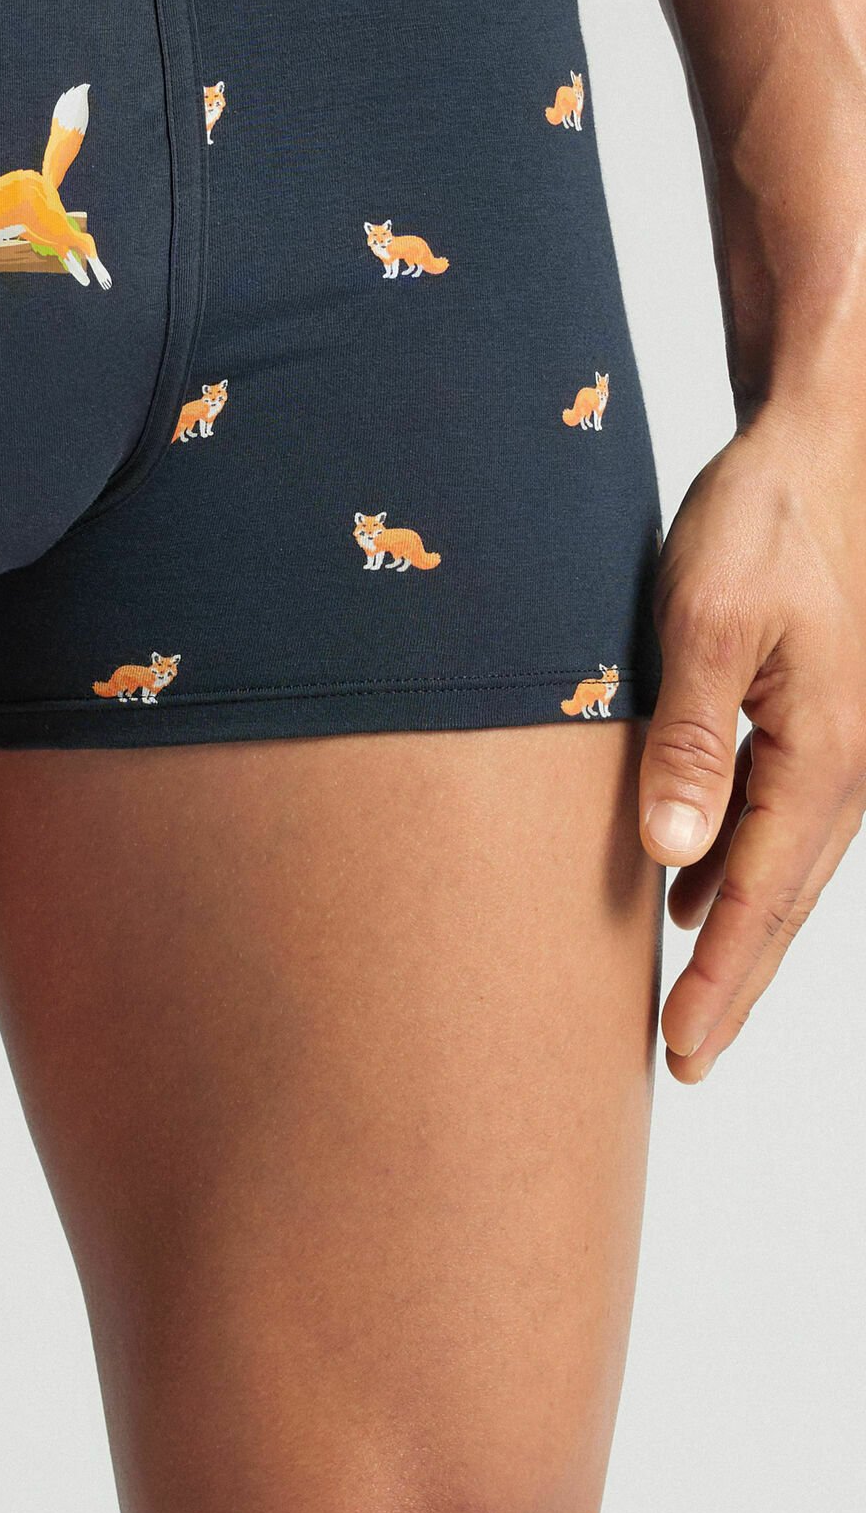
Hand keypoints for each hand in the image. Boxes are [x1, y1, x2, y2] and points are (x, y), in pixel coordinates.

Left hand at [641, 405, 865, 1081]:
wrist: (816, 449)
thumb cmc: (762, 522)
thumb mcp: (708, 623)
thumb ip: (690, 740)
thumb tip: (672, 856)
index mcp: (822, 755)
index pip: (761, 898)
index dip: (721, 979)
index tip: (683, 1053)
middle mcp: (840, 763)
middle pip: (778, 899)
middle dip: (733, 982)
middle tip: (685, 1062)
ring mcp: (832, 741)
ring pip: (779, 863)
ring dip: (734, 930)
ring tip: (684, 1000)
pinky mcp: (810, 714)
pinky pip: (775, 815)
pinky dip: (736, 867)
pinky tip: (691, 885)